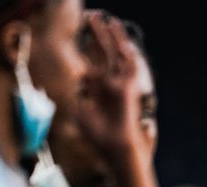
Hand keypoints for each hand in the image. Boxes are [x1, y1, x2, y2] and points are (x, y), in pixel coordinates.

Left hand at [75, 11, 142, 159]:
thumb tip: (81, 76)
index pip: (91, 63)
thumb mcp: (80, 113)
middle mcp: (109, 85)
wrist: (116, 149)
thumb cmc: (98, 138)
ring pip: (116, 54)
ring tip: (106, 19)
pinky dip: (126, 50)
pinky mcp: (130, 88)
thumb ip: (79, 94)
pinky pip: (130, 65)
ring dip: (111, 36)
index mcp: (97, 91)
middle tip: (91, 16)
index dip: (84, 50)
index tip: (76, 35)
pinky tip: (120, 36)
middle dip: (97, 35)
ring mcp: (120, 85)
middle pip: (103, 54)